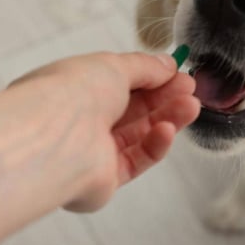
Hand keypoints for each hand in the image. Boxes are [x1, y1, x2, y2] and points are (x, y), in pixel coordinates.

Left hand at [10, 51, 199, 211]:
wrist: (53, 138)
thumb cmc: (71, 93)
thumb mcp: (114, 65)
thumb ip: (145, 67)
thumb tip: (168, 64)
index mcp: (74, 90)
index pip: (119, 84)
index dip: (151, 78)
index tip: (178, 73)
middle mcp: (80, 121)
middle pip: (133, 110)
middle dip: (165, 98)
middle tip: (191, 89)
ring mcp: (92, 151)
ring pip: (140, 134)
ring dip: (167, 119)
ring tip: (191, 107)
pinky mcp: (104, 180)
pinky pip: (137, 160)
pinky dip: (155, 145)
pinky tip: (167, 131)